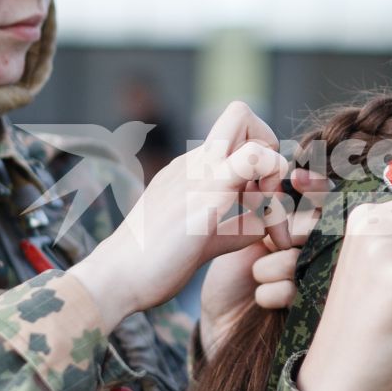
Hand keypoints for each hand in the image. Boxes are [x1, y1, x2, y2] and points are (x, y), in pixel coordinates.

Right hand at [72, 101, 292, 332]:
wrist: (116, 277)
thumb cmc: (153, 263)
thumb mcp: (203, 237)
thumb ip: (234, 226)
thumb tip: (262, 225)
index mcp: (191, 168)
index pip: (236, 133)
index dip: (259, 157)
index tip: (262, 198)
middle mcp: (194, 162)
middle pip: (240, 113)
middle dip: (269, 145)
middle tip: (268, 192)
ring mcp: (199, 174)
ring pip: (257, 142)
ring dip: (275, 178)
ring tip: (270, 222)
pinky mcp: (207, 195)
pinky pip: (255, 161)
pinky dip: (274, 193)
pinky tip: (270, 232)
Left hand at [198, 167, 329, 358]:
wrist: (219, 308)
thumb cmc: (229, 262)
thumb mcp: (239, 222)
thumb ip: (262, 197)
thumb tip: (269, 162)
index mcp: (301, 220)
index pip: (322, 195)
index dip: (316, 185)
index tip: (297, 179)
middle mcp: (313, 245)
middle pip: (318, 225)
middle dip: (294, 229)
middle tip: (275, 238)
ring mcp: (312, 274)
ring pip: (301, 258)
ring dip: (271, 267)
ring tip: (255, 273)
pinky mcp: (304, 303)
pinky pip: (292, 290)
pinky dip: (268, 292)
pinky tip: (258, 295)